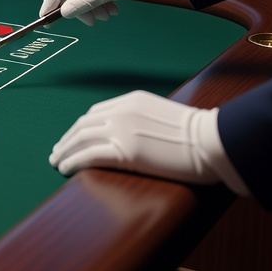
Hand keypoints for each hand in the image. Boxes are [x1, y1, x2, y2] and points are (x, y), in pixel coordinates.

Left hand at [50, 90, 245, 191]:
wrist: (216, 140)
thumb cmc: (201, 133)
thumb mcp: (165, 116)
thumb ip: (145, 120)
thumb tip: (135, 135)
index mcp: (131, 100)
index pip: (95, 112)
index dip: (80, 127)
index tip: (72, 137)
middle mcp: (121, 111)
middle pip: (83, 125)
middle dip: (66, 139)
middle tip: (56, 150)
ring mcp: (122, 130)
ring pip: (81, 139)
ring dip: (64, 151)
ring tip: (55, 161)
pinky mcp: (125, 152)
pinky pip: (89, 156)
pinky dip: (73, 162)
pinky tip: (65, 169)